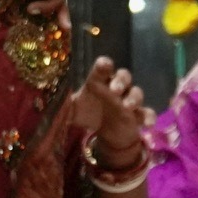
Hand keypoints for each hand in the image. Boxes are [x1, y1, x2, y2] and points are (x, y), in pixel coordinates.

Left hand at [75, 58, 150, 173]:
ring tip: (127, 106)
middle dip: (120, 81)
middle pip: (124, 76)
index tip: (103, 65)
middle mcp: (116, 88)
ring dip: (133, 98)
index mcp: (100, 82)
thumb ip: (64, 106)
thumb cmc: (89, 114)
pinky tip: (146, 124)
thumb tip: (48, 104)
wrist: (105, 132)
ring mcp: (128, 101)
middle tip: (113, 90)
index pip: (103, 69)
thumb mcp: (74, 111)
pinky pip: (147, 113)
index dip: (104, 66)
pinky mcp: (138, 115)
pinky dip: (148, 117)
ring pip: (137, 92)